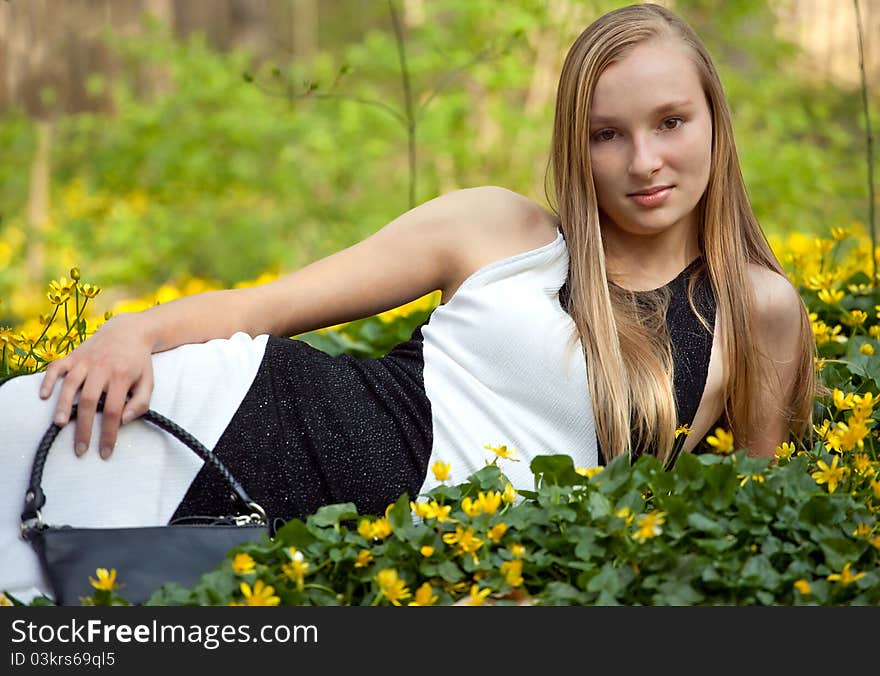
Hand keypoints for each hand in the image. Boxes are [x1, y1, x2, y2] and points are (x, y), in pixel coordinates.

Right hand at [39, 313, 154, 458]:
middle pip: (90, 401)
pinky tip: (43, 396)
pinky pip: (56, 367)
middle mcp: (102, 368)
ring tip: (60, 424)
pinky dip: (48, 380)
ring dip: (64, 405)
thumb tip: (124, 420)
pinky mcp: (73, 355)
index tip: (105, 452)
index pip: (114, 410)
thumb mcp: (149, 382)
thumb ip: (141, 403)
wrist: (129, 331)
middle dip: (84, 428)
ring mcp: (85, 361)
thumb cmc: (138, 362)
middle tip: (80, 449)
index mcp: (122, 377)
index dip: (109, 433)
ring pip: (71, 384)